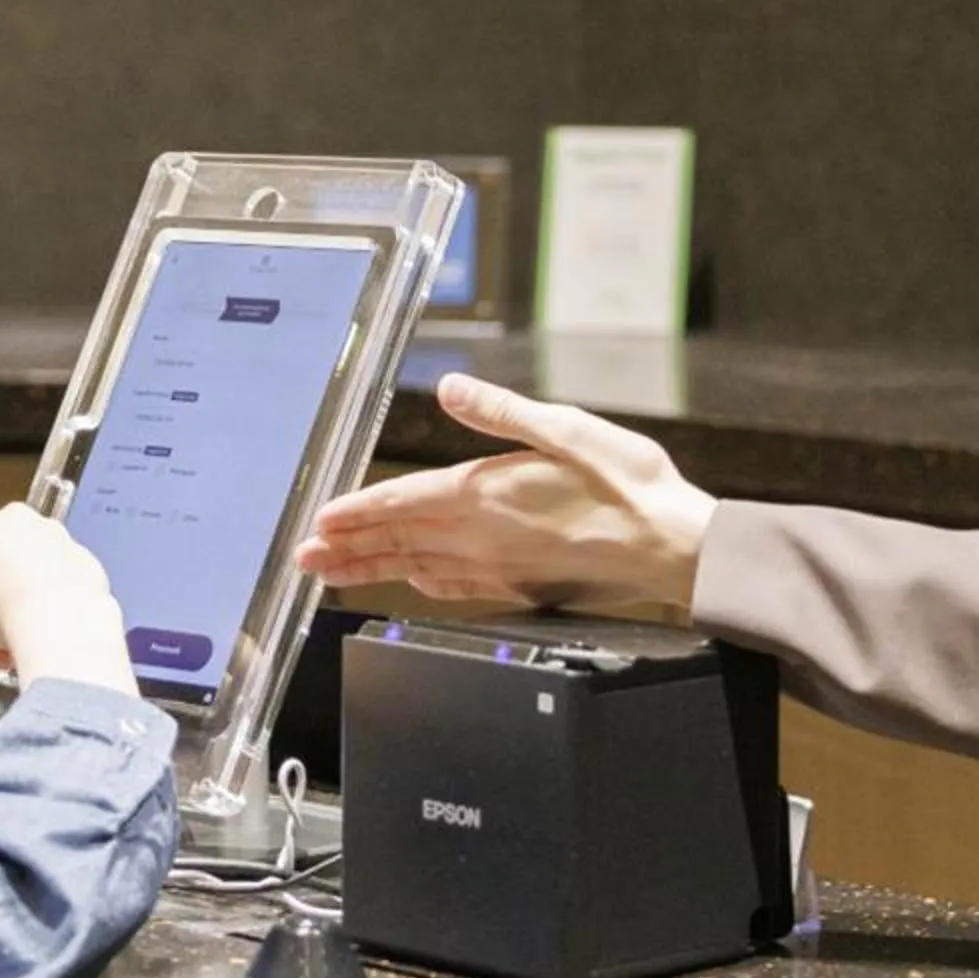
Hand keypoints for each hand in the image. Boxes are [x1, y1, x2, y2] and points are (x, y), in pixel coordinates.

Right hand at [0, 503, 133, 694]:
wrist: (59, 620)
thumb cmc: (2, 613)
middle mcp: (16, 523)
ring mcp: (54, 537)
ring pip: (28, 580)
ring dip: (19, 615)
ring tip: (15, 651)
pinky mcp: (83, 557)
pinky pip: (59, 586)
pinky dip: (52, 609)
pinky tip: (47, 637)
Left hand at [293, 372, 716, 609]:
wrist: (675, 548)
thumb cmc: (630, 487)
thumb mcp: (567, 430)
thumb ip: (501, 413)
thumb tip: (450, 391)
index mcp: (486, 496)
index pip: (402, 505)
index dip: (355, 513)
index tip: (318, 521)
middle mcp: (483, 537)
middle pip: (398, 543)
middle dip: (346, 548)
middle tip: (303, 557)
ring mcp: (500, 566)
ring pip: (418, 569)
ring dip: (372, 569)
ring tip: (335, 574)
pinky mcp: (522, 584)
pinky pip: (456, 586)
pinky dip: (424, 583)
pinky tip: (414, 581)